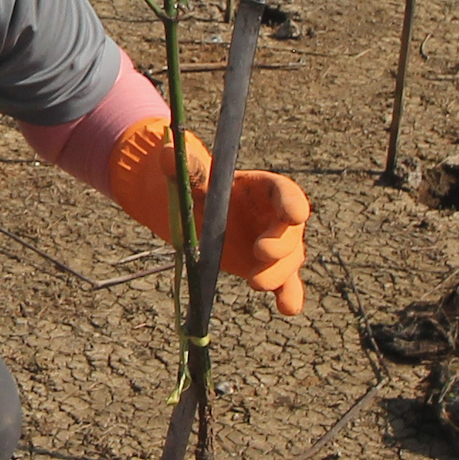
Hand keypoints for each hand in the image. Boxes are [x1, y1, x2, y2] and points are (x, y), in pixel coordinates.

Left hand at [106, 119, 313, 315]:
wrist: (197, 215)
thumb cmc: (201, 190)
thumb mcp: (193, 179)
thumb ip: (185, 168)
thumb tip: (164, 152)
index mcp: (264, 188)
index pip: (285, 192)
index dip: (292, 203)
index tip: (294, 215)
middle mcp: (276, 217)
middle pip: (290, 231)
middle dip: (280, 244)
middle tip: (260, 252)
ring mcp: (275, 245)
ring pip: (289, 260)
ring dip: (278, 273)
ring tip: (255, 283)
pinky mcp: (269, 269)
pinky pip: (287, 283)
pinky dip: (290, 295)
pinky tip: (287, 308)